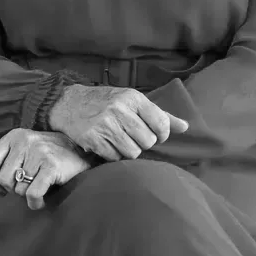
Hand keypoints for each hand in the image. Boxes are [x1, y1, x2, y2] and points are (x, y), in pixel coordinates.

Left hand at [0, 129, 93, 210]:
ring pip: (18, 188)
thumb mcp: (21, 155)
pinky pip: (33, 194)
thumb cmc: (48, 156)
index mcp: (14, 137)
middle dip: (12, 190)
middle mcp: (25, 141)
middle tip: (26, 188)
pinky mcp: (52, 166)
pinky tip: (41, 202)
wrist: (83, 153)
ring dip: (27, 196)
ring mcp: (39, 153)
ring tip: (38, 189)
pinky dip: (35, 203)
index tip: (1, 189)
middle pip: (3, 179)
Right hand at [47, 84, 188, 160]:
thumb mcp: (133, 101)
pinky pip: (116, 158)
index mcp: (133, 98)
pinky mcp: (93, 139)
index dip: (162, 134)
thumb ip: (160, 115)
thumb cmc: (107, 102)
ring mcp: (105, 125)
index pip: (162, 124)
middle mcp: (120, 110)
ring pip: (133, 152)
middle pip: (149, 141)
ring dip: (130, 151)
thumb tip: (186, 127)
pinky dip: (114, 155)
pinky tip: (108, 144)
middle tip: (133, 136)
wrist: (69, 103)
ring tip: (121, 141)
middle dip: (144, 143)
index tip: (156, 134)